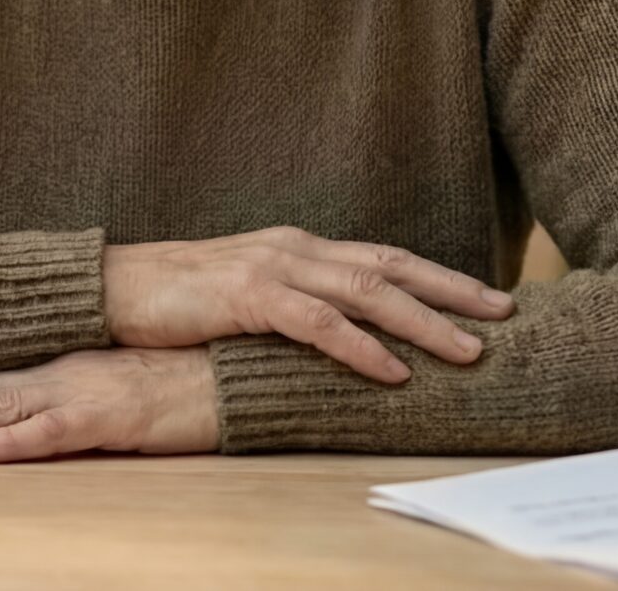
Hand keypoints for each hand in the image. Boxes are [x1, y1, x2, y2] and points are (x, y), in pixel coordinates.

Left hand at [0, 348, 216, 462]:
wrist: (233, 371)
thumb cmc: (175, 388)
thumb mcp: (108, 397)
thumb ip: (65, 407)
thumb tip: (22, 426)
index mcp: (53, 371)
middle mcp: (56, 376)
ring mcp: (80, 394)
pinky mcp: (109, 417)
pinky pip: (51, 431)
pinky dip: (10, 441)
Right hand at [103, 226, 513, 383]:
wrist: (112, 286)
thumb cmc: (176, 299)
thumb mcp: (247, 297)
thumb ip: (294, 305)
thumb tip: (342, 334)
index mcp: (298, 247)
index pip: (383, 257)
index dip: (438, 277)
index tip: (487, 298)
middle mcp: (294, 248)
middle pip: (390, 266)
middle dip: (453, 291)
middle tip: (505, 313)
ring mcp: (272, 267)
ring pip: (366, 291)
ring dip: (422, 322)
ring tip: (468, 350)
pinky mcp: (247, 295)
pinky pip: (317, 323)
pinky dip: (361, 347)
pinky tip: (392, 370)